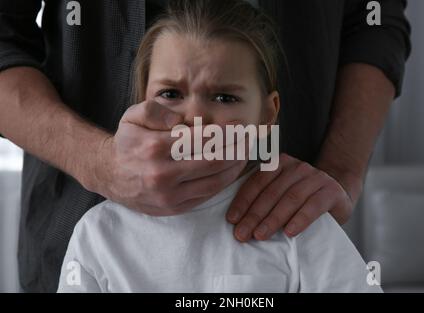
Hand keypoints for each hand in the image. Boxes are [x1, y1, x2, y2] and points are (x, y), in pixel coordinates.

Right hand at [92, 100, 246, 214]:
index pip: (203, 140)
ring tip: (245, 154)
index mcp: (154, 148)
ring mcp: (168, 196)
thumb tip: (183, 118)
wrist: (108, 174)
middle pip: (214, 162)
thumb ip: (158, 110)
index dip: (227, 133)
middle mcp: (162, 174)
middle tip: (251, 140)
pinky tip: (231, 170)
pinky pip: (206, 196)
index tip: (242, 126)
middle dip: (237, 149)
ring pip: (214, 182)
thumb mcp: (133, 115)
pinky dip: (222, 183)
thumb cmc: (127, 141)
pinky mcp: (172, 209)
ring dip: (235, 168)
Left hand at [226, 153, 358, 241]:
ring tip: (260, 235)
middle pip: (272, 192)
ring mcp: (316, 177)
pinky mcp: (332, 191)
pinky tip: (289, 232)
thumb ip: (262, 196)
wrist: (336, 196)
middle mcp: (298, 167)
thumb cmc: (301, 198)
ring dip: (273, 219)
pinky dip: (300, 220)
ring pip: (291, 199)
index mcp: (280, 163)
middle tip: (242, 233)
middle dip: (254, 215)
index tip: (232, 219)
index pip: (258, 182)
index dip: (243, 201)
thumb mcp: (281, 192)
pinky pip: (313, 206)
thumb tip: (236, 219)